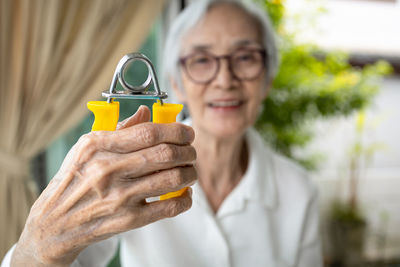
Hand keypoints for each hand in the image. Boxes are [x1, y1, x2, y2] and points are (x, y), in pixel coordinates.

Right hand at [11, 105, 195, 265]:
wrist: (56, 221)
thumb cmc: (75, 179)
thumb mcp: (87, 147)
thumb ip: (120, 129)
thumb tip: (146, 112)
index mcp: (99, 146)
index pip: (149, 132)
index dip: (176, 130)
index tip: (187, 132)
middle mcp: (109, 170)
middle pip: (166, 154)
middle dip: (188, 151)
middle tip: (191, 152)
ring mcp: (120, 196)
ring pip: (172, 179)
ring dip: (190, 173)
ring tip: (190, 171)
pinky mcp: (128, 220)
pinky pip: (169, 207)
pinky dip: (185, 200)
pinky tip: (185, 194)